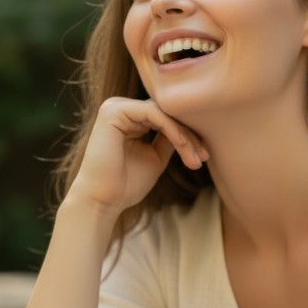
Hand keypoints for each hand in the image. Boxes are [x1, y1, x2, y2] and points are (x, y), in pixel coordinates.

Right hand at [70, 97, 208, 214]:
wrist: (103, 201)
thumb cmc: (126, 185)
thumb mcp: (156, 158)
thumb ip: (169, 140)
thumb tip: (191, 129)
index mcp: (128, 118)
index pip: (166, 118)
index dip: (188, 135)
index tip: (204, 156)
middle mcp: (120, 108)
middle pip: (166, 113)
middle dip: (189, 136)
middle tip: (204, 157)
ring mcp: (116, 106)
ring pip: (163, 113)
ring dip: (184, 136)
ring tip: (195, 158)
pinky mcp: (114, 111)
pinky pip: (154, 114)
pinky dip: (173, 130)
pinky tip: (184, 147)